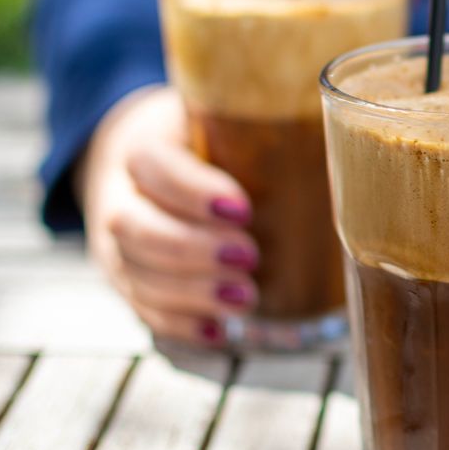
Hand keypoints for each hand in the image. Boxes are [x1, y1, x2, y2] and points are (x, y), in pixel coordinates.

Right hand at [75, 86, 257, 345]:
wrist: (140, 167)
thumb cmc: (197, 140)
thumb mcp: (214, 117)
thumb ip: (252, 121)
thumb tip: (331, 121)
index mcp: (140, 149)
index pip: (153, 167)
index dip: (193, 191)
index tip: (243, 209)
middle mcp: (118, 199)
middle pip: (135, 228)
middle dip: (192, 249)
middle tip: (249, 255)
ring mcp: (117, 248)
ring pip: (137, 275)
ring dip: (191, 293)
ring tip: (246, 298)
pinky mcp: (129, 283)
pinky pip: (144, 311)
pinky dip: (180, 325)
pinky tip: (218, 332)